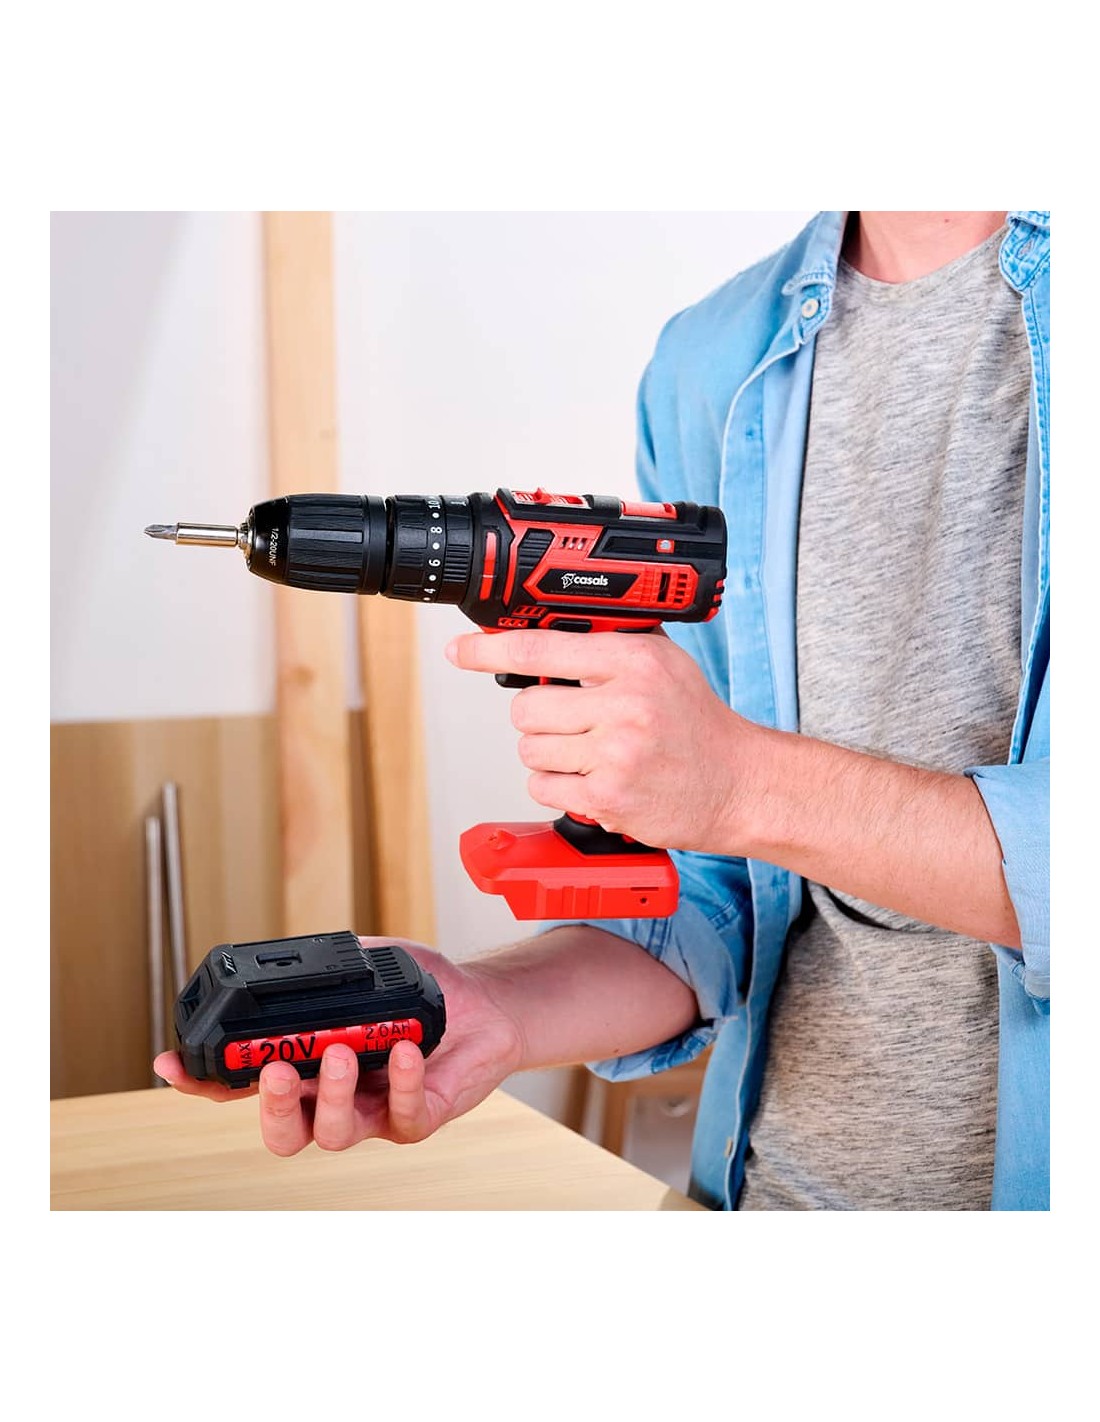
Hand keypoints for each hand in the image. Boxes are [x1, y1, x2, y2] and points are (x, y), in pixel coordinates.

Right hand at [153, 939, 525, 1156]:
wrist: (490, 1005)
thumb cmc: (425, 990)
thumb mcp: (372, 963)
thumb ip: (333, 965)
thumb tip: (294, 958)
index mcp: (309, 1064)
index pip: (244, 1084)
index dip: (205, 1081)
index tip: (174, 1064)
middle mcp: (334, 1097)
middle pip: (281, 1132)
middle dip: (272, 1108)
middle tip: (279, 1069)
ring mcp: (375, 1113)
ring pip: (334, 1133)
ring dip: (332, 1095)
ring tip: (340, 1052)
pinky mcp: (418, 1119)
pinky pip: (402, 1116)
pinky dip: (401, 1083)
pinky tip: (403, 1048)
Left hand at [445, 629, 756, 852]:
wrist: (739, 783)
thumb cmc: (698, 725)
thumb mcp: (663, 663)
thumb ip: (607, 647)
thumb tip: (543, 639)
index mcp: (634, 661)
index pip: (541, 648)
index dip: (490, 650)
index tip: (461, 652)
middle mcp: (625, 704)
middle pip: (526, 708)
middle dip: (540, 718)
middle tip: (578, 722)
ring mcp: (615, 755)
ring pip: (529, 750)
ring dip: (549, 755)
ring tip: (591, 753)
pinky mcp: (608, 798)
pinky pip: (544, 787)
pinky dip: (561, 787)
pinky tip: (596, 779)